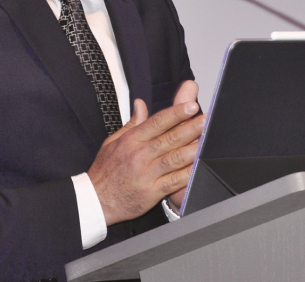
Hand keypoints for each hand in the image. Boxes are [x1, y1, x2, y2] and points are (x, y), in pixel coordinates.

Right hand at [87, 81, 203, 224]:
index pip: (157, 122)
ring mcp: (147, 174)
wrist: (96, 200)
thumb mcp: (113, 141)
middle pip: (170, 139)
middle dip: (191, 128)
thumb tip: (140, 104)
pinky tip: (199, 166)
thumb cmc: (105, 171)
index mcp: (131, 141)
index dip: (176, 113)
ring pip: (175, 159)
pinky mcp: (152, 192)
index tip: (191, 106)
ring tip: (208, 141)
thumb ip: (132, 123)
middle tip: (206, 120)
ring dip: (193, 149)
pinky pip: (174, 181)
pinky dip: (188, 174)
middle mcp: (140, 156)